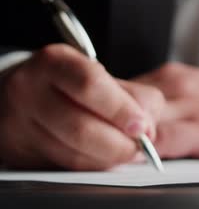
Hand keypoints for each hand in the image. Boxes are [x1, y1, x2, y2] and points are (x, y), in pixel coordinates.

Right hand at [0, 44, 164, 169]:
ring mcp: (21, 125)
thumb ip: (132, 95)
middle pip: (82, 128)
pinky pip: (68, 166)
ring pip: (75, 154)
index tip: (143, 125)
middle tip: (142, 144)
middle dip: (121, 142)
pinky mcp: (22, 153)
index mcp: (54, 62)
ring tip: (129, 150)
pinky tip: (107, 156)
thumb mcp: (100, 73)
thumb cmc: (70, 82)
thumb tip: (148, 127)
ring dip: (111, 157)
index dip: (122, 109)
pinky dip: (95, 164)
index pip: (91, 85)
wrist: (20, 93)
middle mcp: (30, 92)